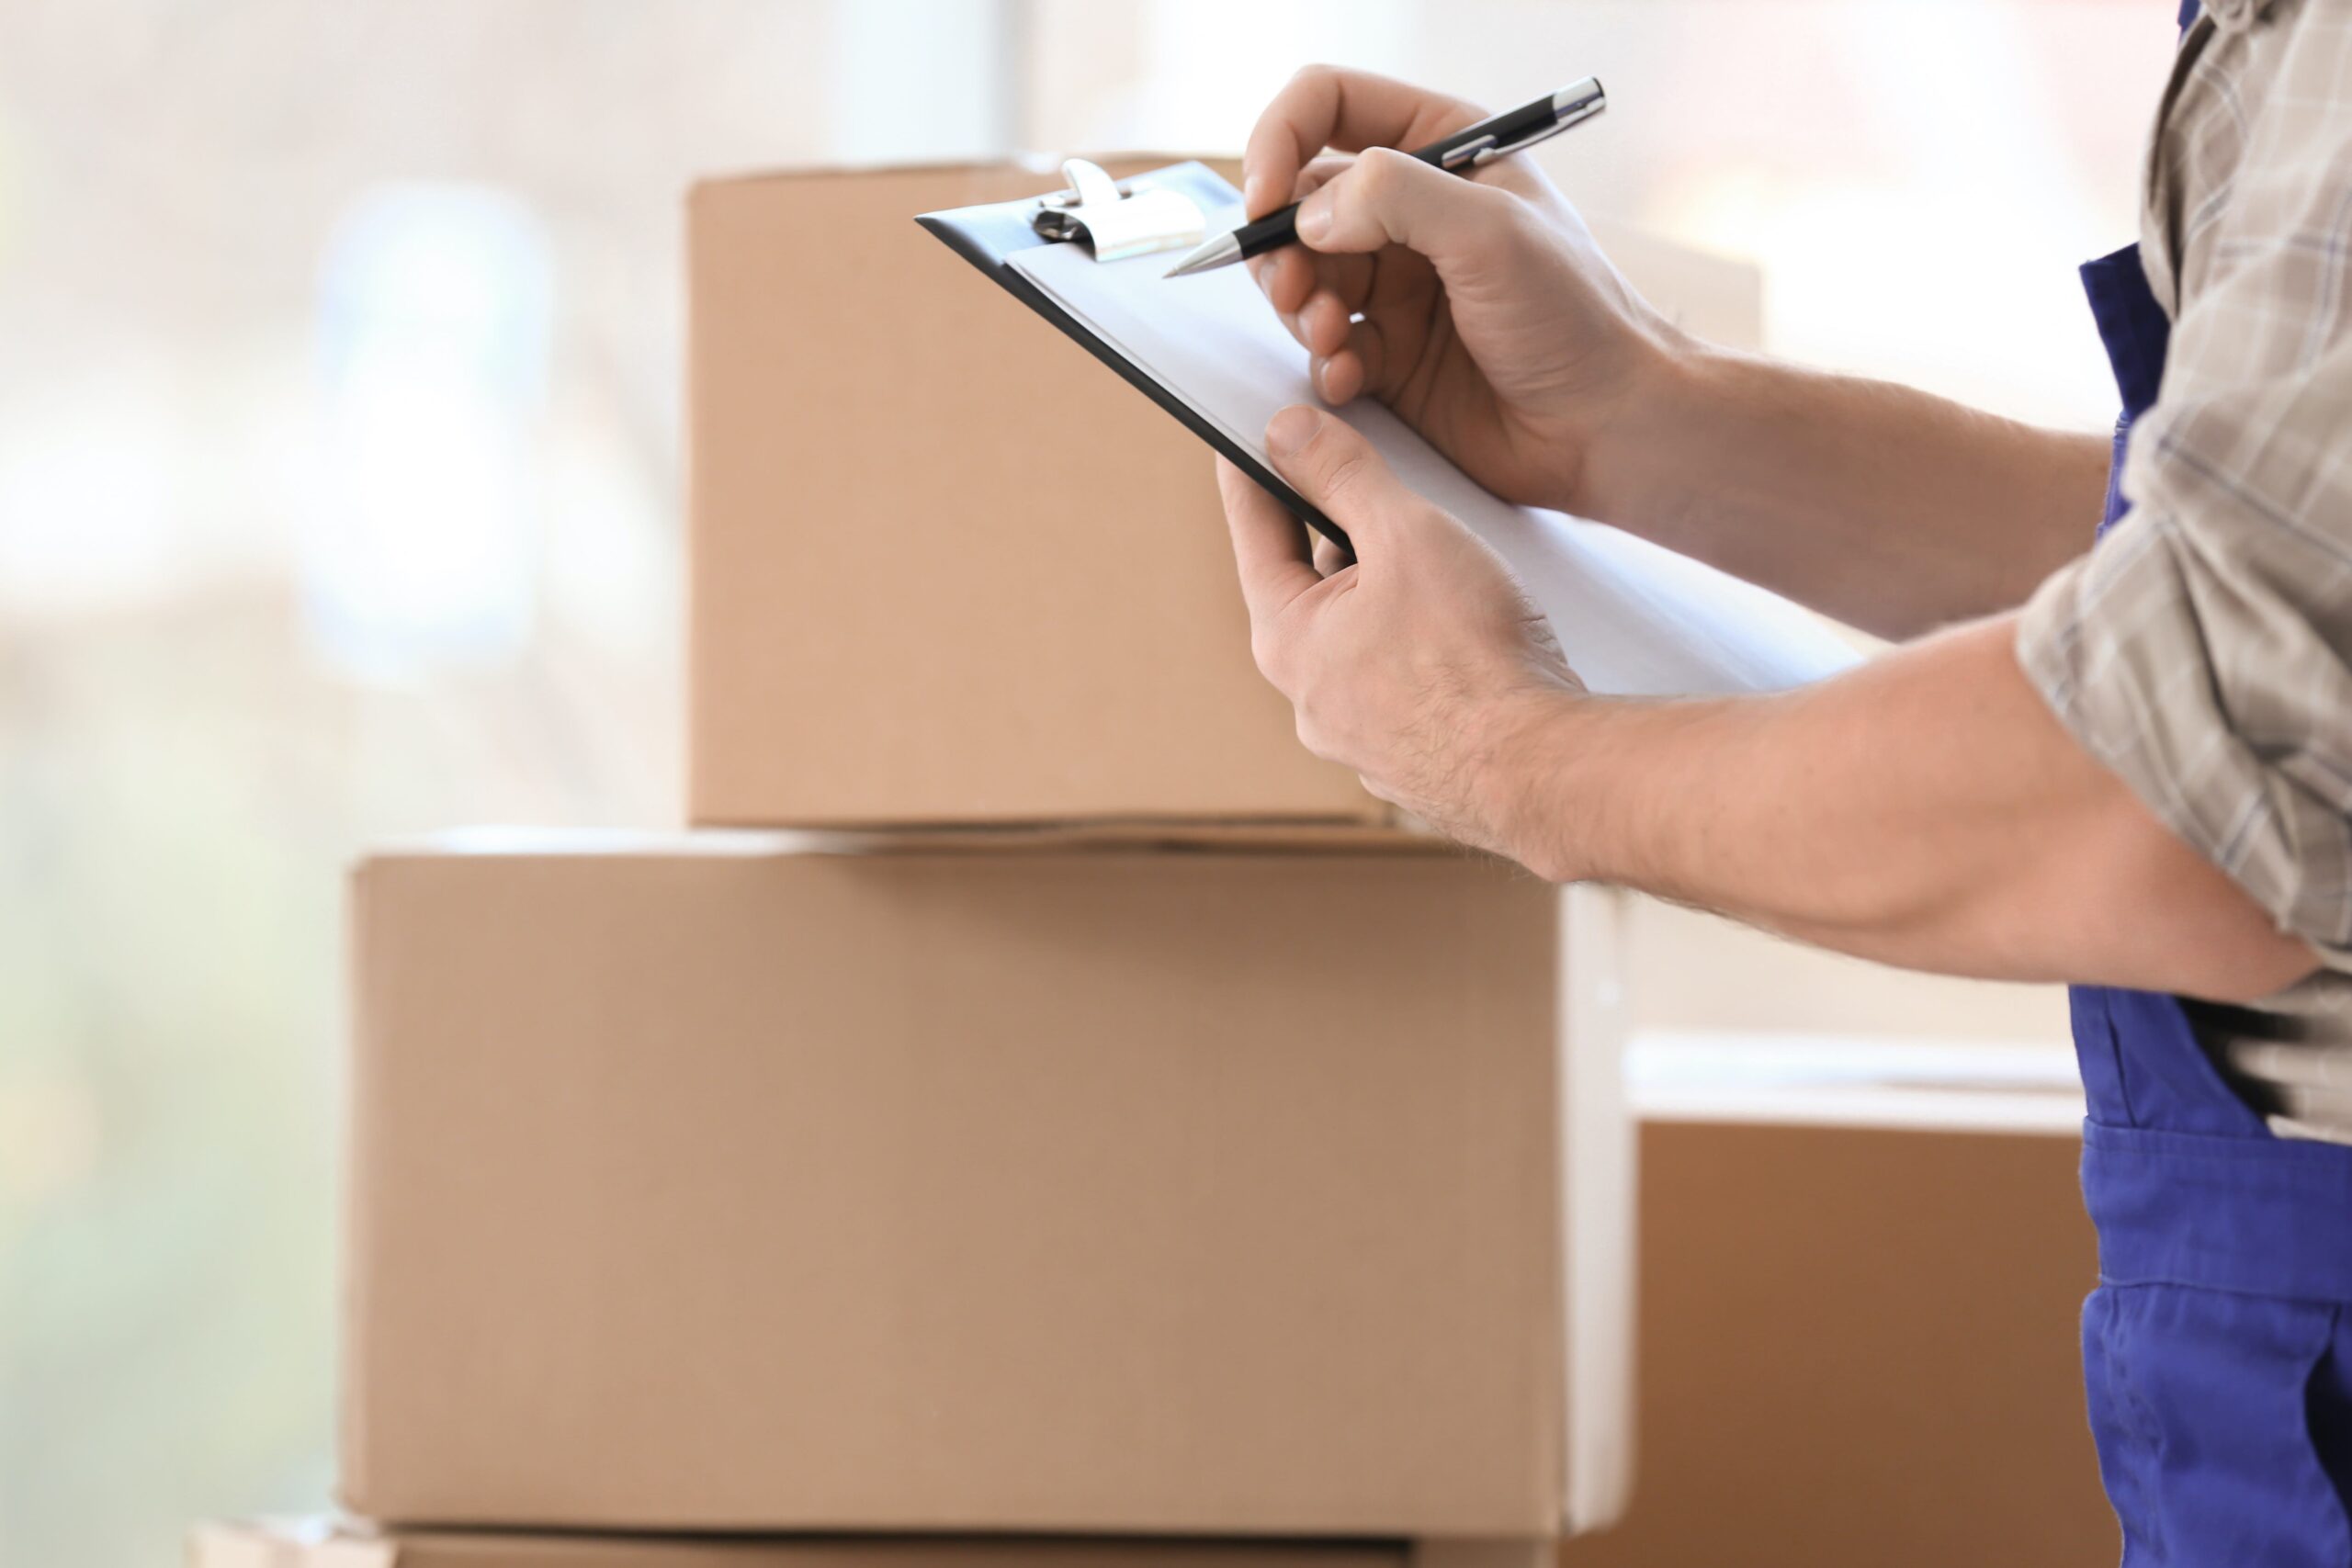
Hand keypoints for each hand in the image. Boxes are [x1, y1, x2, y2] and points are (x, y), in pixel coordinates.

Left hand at [1220, 404, 1583, 857]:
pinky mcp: (1409, 757)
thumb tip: (1288, 431)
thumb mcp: (1407, 535)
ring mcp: (1357, 735)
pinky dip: (1422, 643)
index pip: (1254, 526)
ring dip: (1389, 591)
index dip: (1255, 464)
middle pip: (1309, 582)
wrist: (1541, 772)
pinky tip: (1466, 624)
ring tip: (1440, 555)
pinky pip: (1402, 680)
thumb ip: (1344, 475)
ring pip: (1361, 634)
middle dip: (1338, 529)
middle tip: (1367, 476)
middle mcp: (1308, 695)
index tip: (1256, 424)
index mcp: (1285, 638)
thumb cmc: (1472, 655)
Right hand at [1245, 66, 1676, 518]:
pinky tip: (1352, 380)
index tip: (1264, 203)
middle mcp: (1412, 211)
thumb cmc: (1575, 318)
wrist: (1605, 425)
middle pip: (1298, 201)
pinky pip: (1323, 347)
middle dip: (1283, 248)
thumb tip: (1308, 214)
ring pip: (1300, 277)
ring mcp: (1397, 284)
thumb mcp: (1491, 232)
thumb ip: (1395, 197)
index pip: (1327, 106)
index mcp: (1443, 148)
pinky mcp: (1388, 353)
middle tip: (1298, 293)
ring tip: (1333, 338)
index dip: (1279, 141)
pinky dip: (1324, 362)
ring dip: (1300, 308)